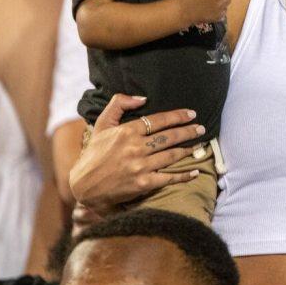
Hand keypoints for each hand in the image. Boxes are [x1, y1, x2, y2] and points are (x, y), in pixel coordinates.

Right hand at [69, 95, 205, 214]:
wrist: (84, 186)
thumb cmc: (94, 154)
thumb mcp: (102, 124)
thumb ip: (118, 104)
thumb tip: (143, 98)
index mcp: (127, 132)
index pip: (158, 120)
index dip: (177, 116)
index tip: (191, 113)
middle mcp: (135, 147)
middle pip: (169, 136)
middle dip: (188, 131)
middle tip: (201, 128)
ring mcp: (140, 166)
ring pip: (171, 155)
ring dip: (188, 149)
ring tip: (199, 144)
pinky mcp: (143, 183)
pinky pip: (168, 178)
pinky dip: (183, 175)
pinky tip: (195, 172)